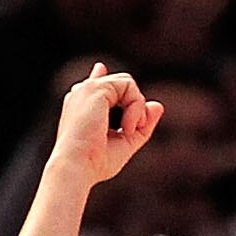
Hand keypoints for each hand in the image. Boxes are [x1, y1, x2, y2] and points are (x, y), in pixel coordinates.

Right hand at [48, 62, 163, 187]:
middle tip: (130, 132)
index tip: (100, 69)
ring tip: (128, 131)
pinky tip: (127, 127)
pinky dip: (136, 107)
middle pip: (121, 84)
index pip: (93, 84)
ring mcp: (88, 89)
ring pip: (128, 84)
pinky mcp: (97, 88)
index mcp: (82, 106)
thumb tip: (158, 105)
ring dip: (137, 108)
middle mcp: (83, 94)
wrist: (77, 166)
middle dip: (136, 106)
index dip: (101, 76)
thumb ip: (142, 125)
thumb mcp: (125, 142)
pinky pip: (129, 86)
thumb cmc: (95, 162)